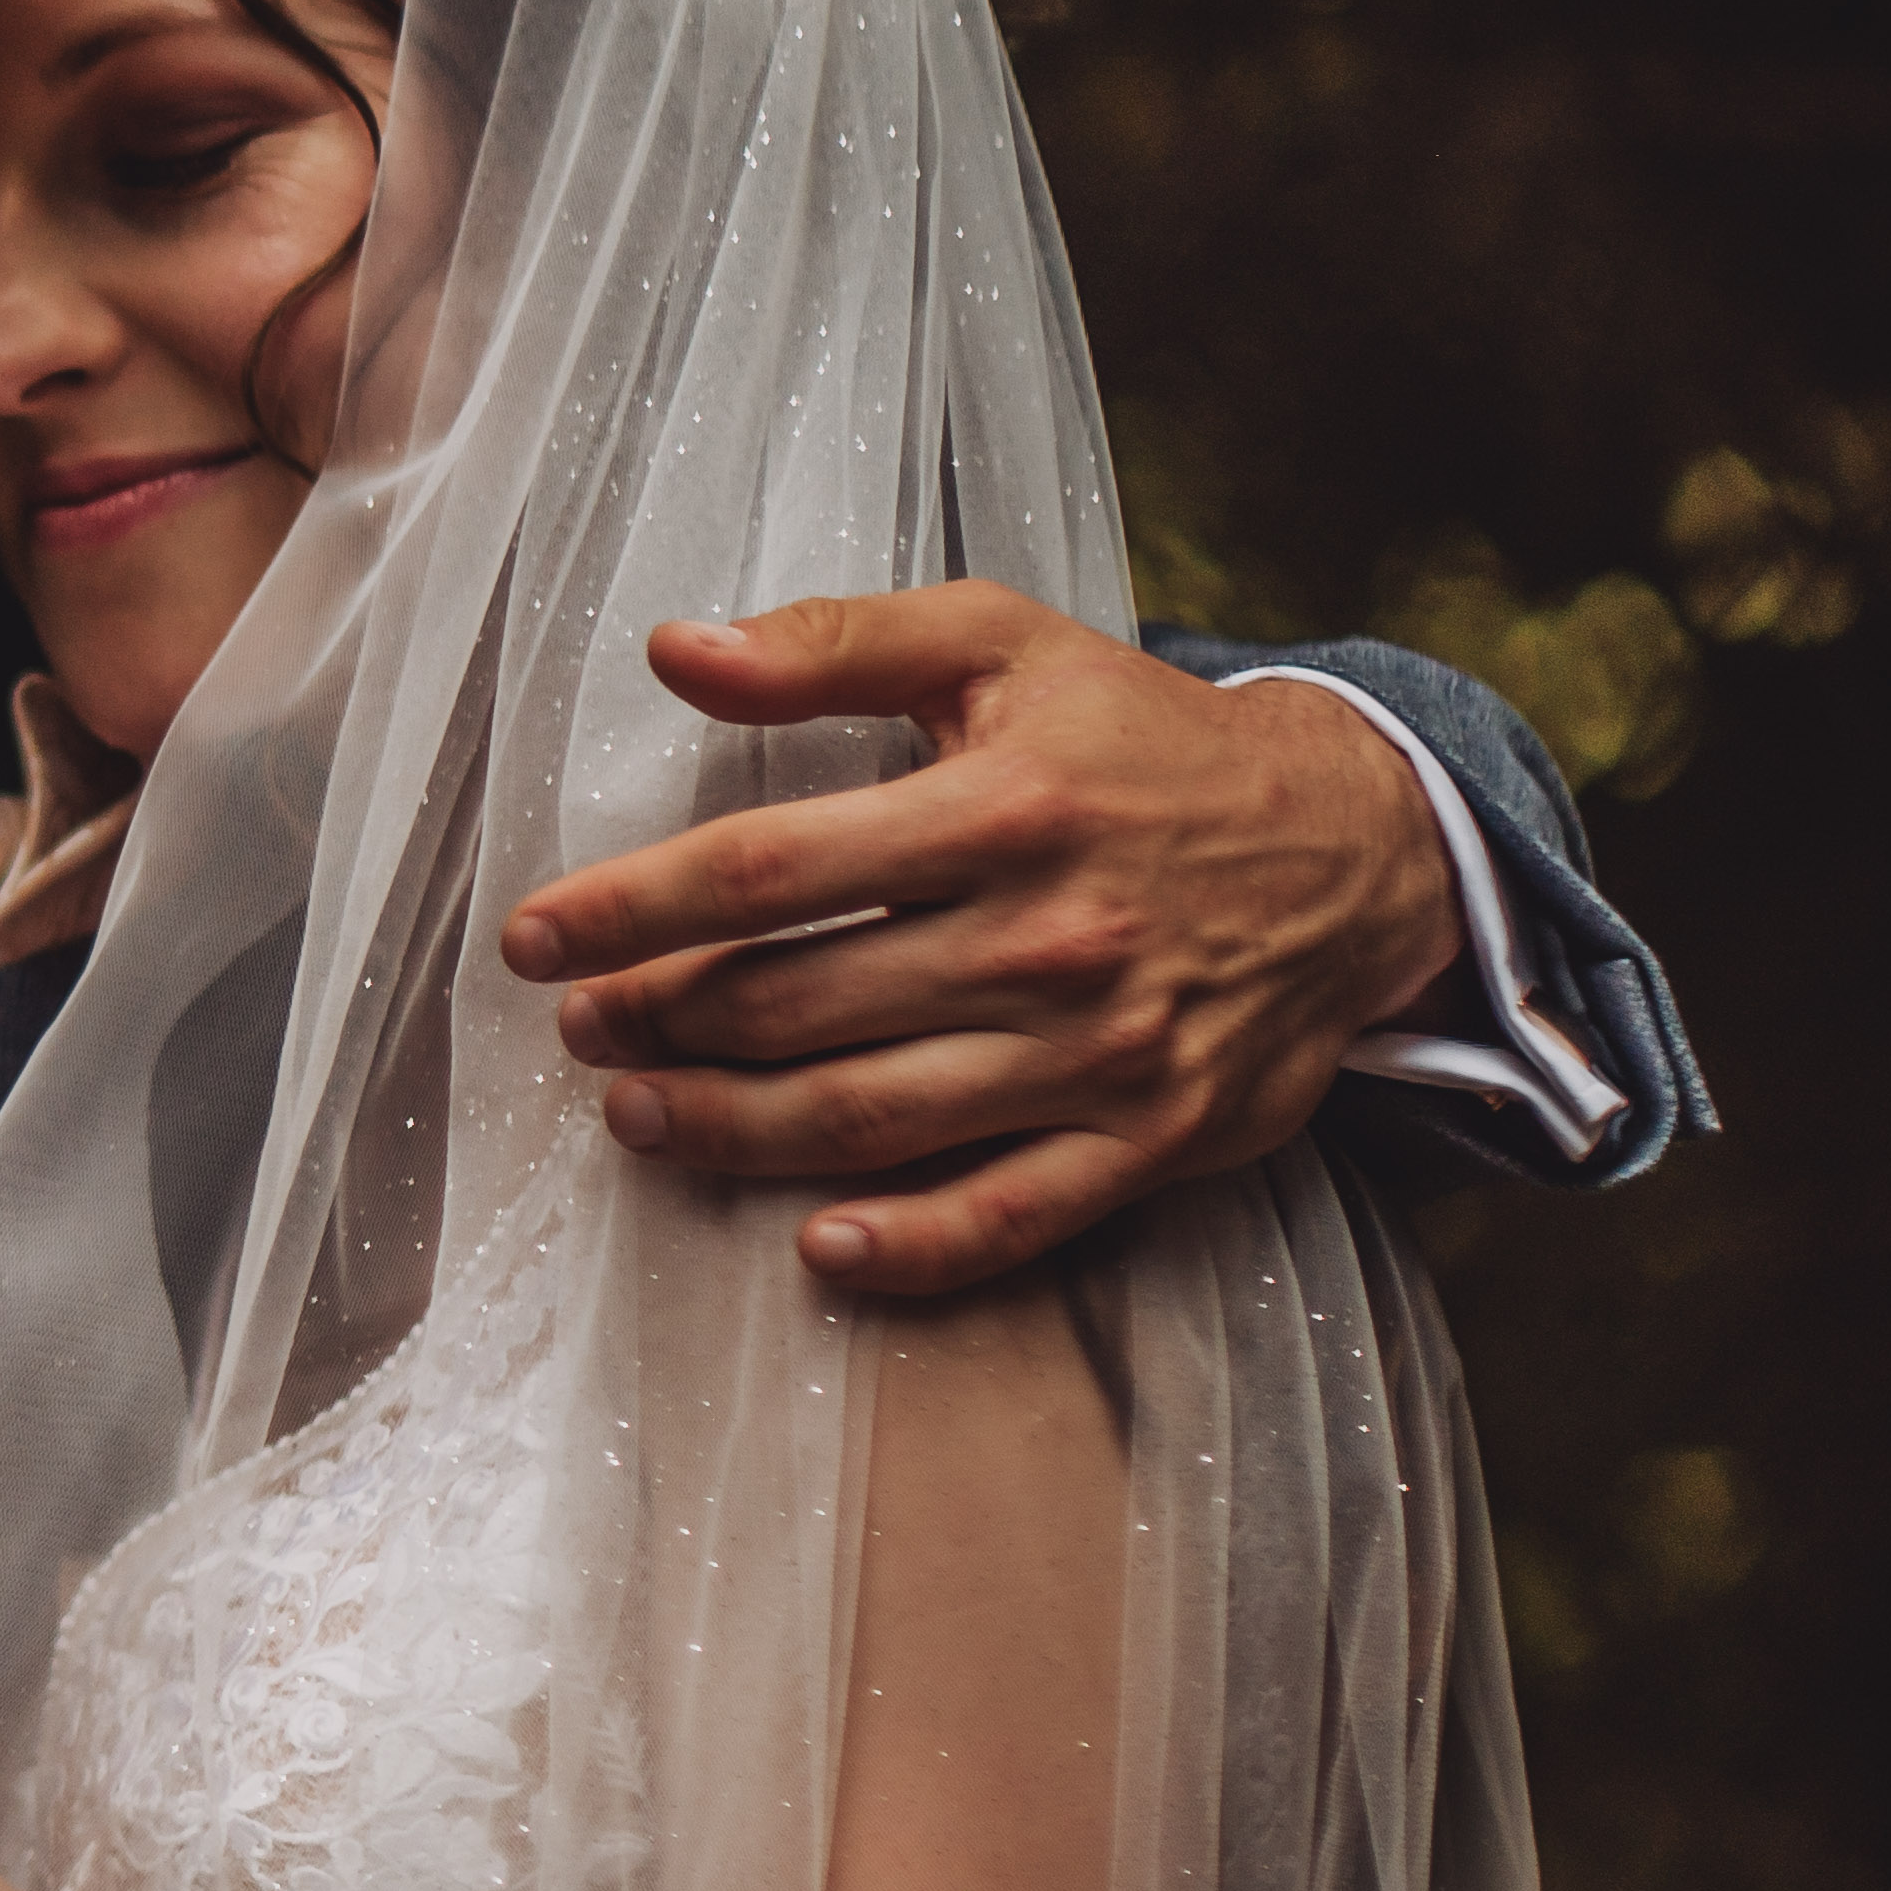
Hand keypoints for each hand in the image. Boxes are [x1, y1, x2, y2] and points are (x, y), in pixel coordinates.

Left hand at [496, 585, 1460, 1298]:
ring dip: (731, 1130)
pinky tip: (816, 1248)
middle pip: (800, 1004)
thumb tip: (676, 649)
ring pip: (874, 1118)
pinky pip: (1012, 1215)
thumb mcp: (1003, 645)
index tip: (533, 938)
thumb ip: (836, 643)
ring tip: (637, 1116)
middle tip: (578, 1030)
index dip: (630, 910)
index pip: (767, 870)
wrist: (1357, 847)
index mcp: (1004, 807)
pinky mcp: (1152, 1138)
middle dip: (659, 1024)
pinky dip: (910, 1246)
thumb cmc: (1142, 741)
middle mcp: (1050, 937)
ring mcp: (1102, 1052)